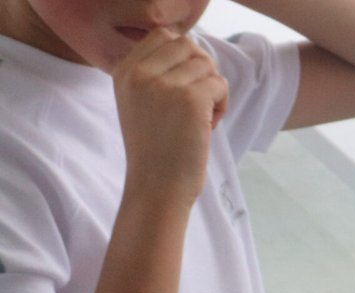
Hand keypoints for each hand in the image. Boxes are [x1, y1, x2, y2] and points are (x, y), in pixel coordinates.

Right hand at [112, 29, 228, 205]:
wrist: (156, 186)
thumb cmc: (155, 149)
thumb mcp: (140, 102)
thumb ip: (155, 73)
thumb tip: (192, 51)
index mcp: (124, 70)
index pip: (163, 35)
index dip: (184, 57)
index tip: (185, 86)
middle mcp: (140, 72)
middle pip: (188, 45)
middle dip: (201, 71)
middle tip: (197, 102)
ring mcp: (164, 84)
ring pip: (207, 65)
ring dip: (212, 91)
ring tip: (200, 118)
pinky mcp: (190, 98)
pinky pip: (220, 84)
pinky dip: (222, 105)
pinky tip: (208, 126)